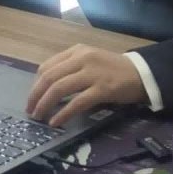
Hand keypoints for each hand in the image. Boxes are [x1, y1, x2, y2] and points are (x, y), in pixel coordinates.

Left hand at [25, 44, 148, 127]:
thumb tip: (47, 89)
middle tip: (30, 110)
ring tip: (39, 117)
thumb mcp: (90, 61)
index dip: (36, 85)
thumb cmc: (113, 69)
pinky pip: (77, 102)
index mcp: (77, 51)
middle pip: (49, 77)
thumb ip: (70, 68)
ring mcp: (93, 73)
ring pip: (59, 88)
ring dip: (45, 104)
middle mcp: (83, 58)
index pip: (47, 67)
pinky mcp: (102, 88)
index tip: (33, 98)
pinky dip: (63, 113)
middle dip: (35, 96)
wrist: (141, 73)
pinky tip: (56, 122)